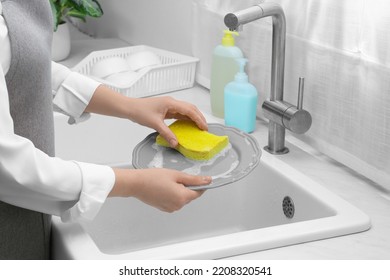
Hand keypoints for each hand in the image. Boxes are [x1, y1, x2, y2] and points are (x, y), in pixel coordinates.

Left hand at [86, 86, 206, 147]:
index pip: (190, 110)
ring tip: (199, 127)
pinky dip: (186, 119)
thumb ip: (167, 133)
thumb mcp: (155, 124)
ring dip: (194, 118)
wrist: (129, 108)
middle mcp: (172, 102)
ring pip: (186, 110)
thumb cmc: (140, 112)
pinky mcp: (166, 109)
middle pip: (191, 108)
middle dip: (199, 118)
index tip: (204, 128)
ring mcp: (170, 105)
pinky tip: (188, 126)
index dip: (199, 119)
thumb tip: (176, 143)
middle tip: (205, 129)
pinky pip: (180, 113)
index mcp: (171, 103)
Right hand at [110, 168, 210, 211]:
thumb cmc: (153, 177)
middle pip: (190, 195)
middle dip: (187, 186)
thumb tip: (207, 181)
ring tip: (168, 181)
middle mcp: (178, 206)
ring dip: (180, 190)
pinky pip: (174, 201)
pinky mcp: (164, 208)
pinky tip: (164, 187)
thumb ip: (193, 179)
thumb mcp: (176, 175)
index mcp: (182, 197)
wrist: (136, 184)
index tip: (198, 178)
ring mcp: (171, 208)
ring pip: (182, 198)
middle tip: (176, 177)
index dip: (200, 184)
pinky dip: (173, 194)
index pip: (199, 192)